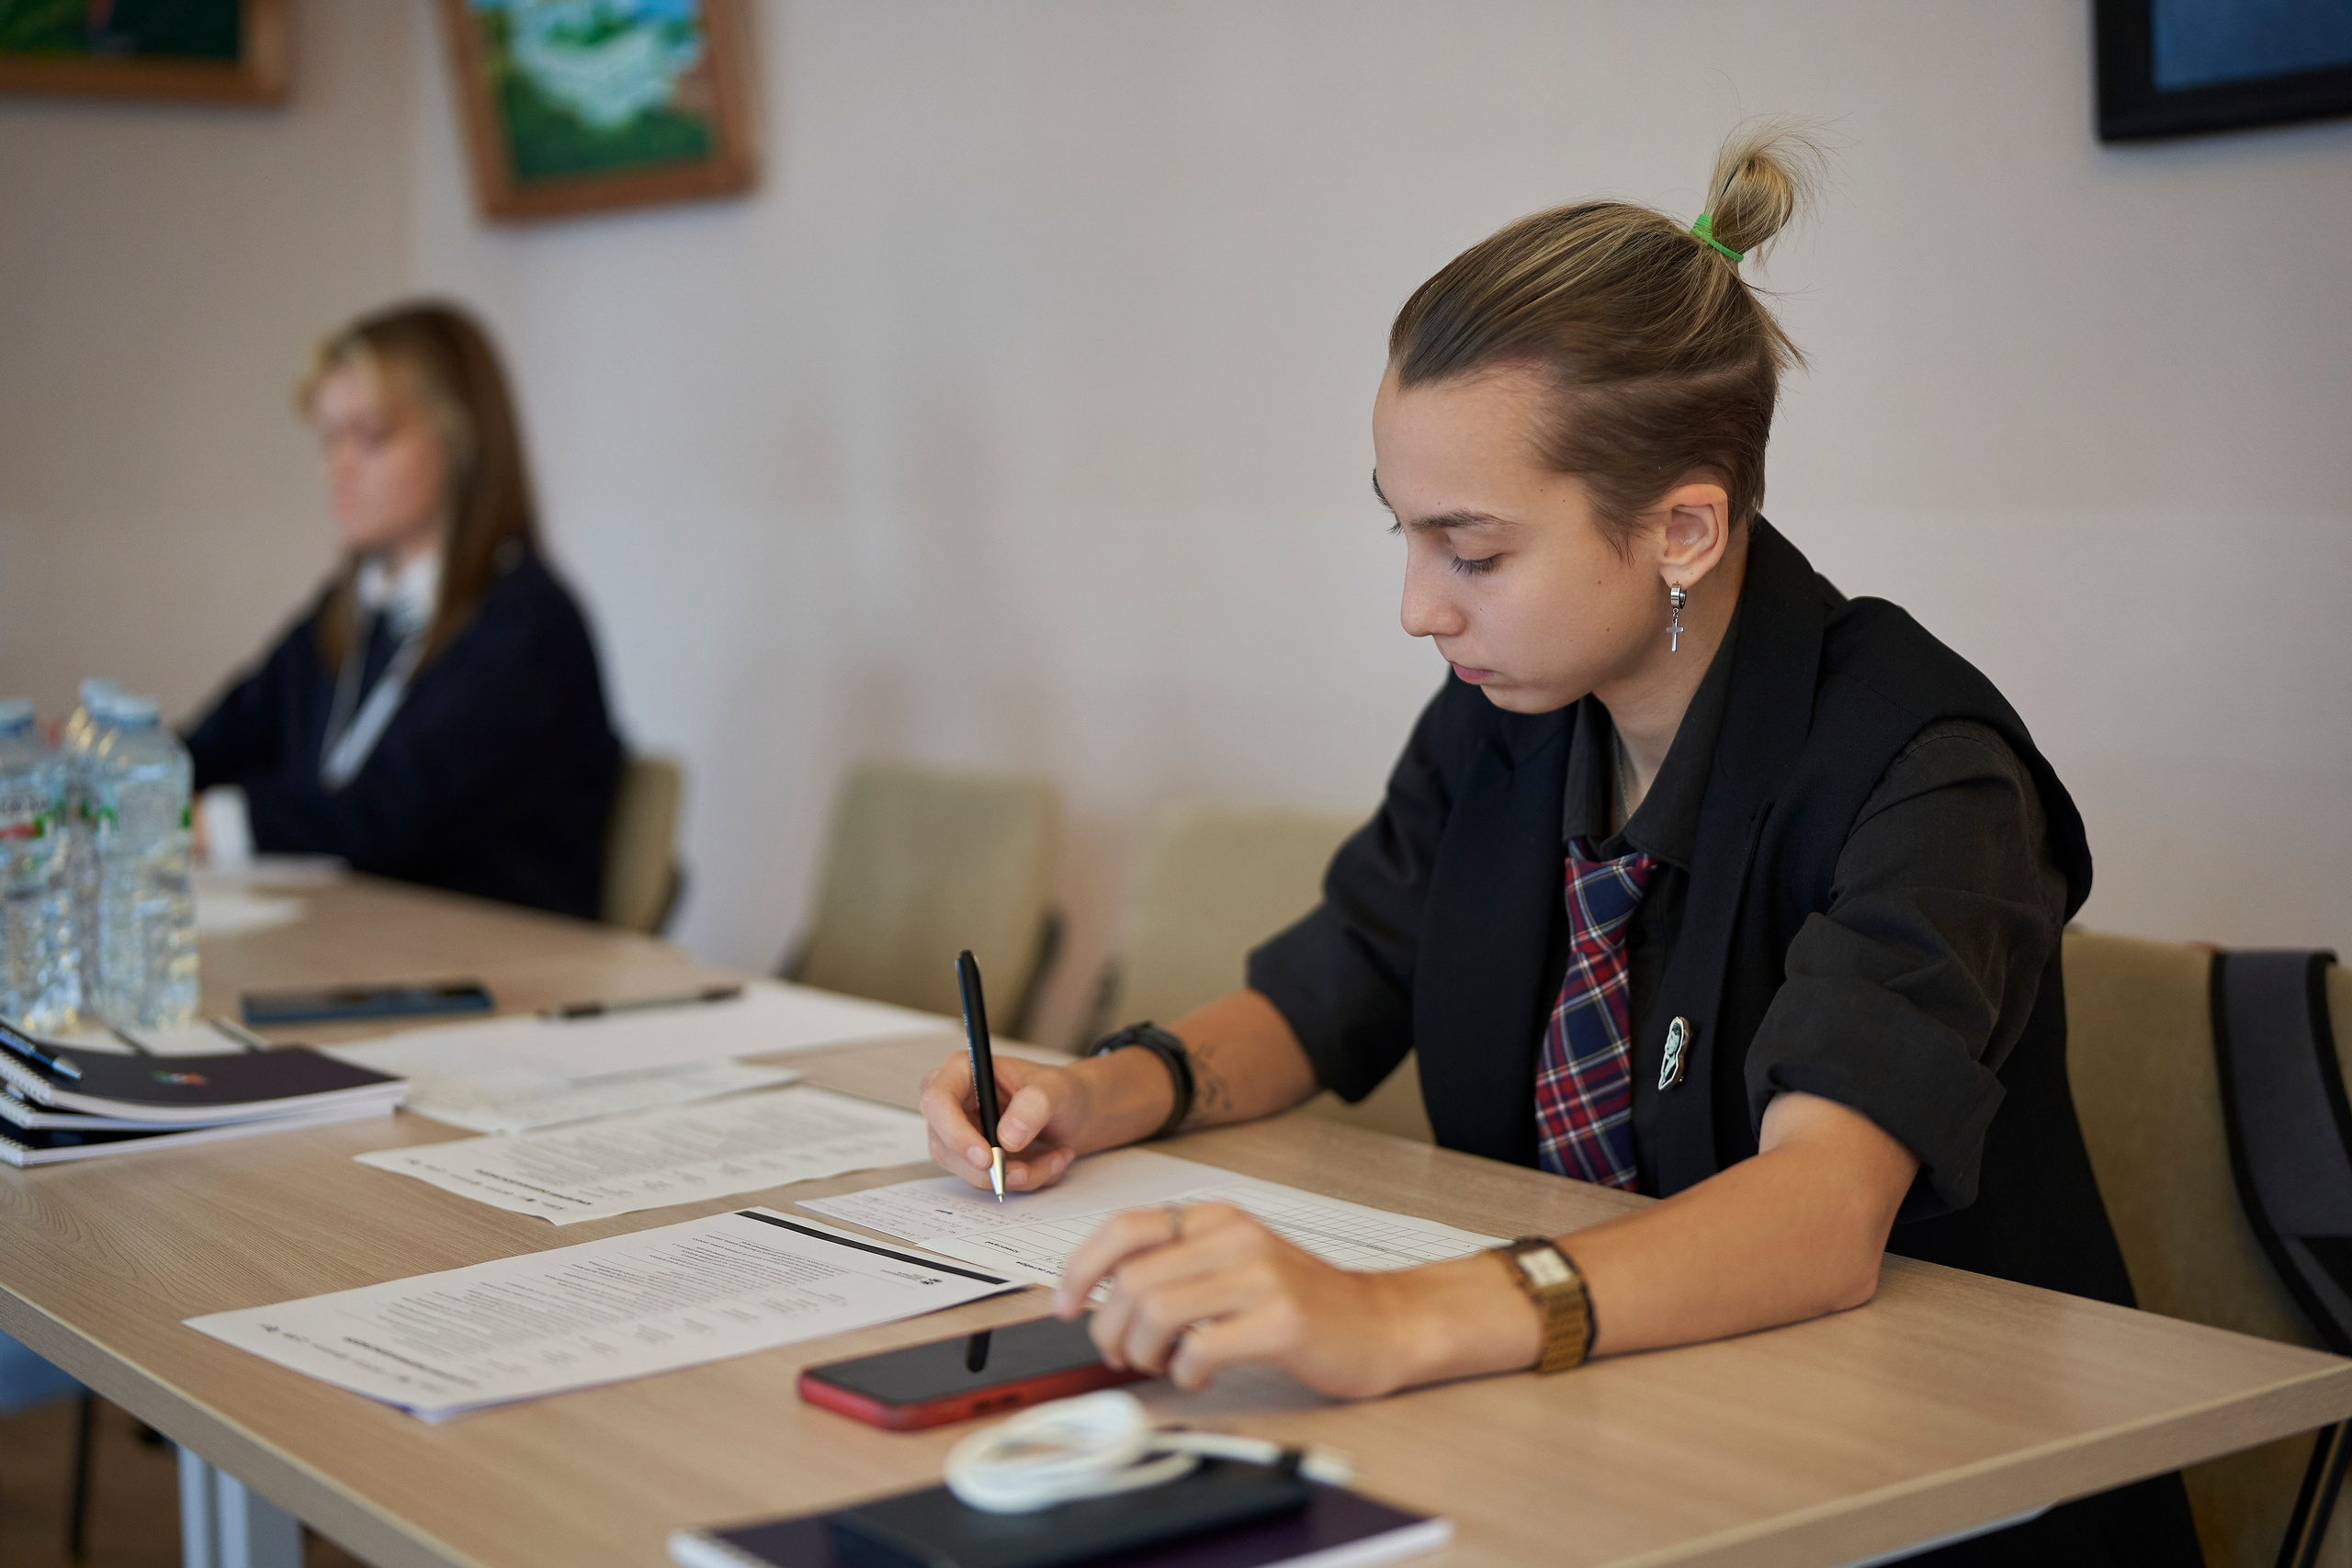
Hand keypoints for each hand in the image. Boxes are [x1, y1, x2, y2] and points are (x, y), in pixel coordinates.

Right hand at [917, 1053, 1092, 1192]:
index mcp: (963, 1071)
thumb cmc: (1058, 1090)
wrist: (1072, 1112)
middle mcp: (953, 1103)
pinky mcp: (973, 1159)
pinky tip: (1049, 1162)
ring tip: (1055, 1158)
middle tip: (1026, 1171)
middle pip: (944, 1145)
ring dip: (1015, 1175)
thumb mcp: (1055, 1089)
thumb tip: (1007, 1138)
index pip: (937, 1102)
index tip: (987, 1157)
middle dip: (989, 1167)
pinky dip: (1022, 1180)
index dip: (955, 1133)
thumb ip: (1034, 1106)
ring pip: (969, 1171)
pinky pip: (988, 1181)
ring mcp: (959, 1134)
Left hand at [1052, 1203, 1538, 1398]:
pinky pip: (1199, 1348)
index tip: (1062, 1305)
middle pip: (1132, 1279)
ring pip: (1156, 1312)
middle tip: (1118, 1354)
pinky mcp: (1281, 1320)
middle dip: (1107, 1326)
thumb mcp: (1234, 1261)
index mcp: (1216, 1217)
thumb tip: (1096, 1292)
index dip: (1079, 1269)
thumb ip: (1176, 1264)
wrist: (1384, 1322)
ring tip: (1159, 1364)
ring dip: (1141, 1352)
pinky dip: (1184, 1371)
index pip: (1124, 1228)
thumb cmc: (1301, 1300)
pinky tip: (1200, 1373)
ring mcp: (1260, 1276)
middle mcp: (1235, 1236)